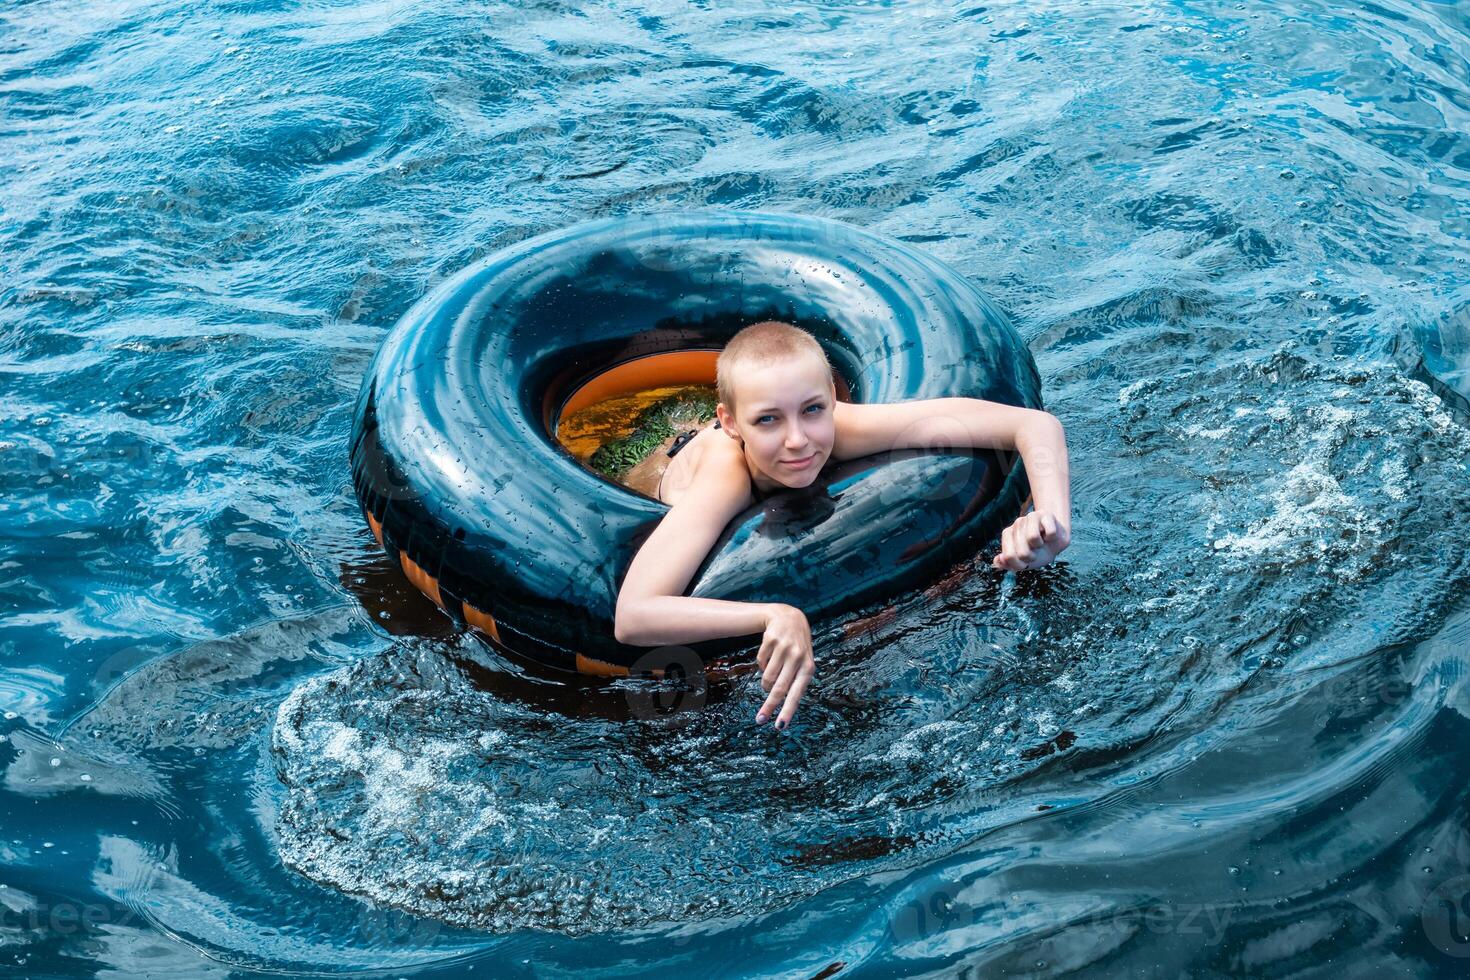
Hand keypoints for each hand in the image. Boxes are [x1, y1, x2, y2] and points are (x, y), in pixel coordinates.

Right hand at [754, 604, 814, 730]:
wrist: (789, 617)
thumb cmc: (797, 647)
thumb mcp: (803, 662)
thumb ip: (795, 681)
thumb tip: (783, 704)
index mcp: (808, 667)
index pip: (797, 694)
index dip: (788, 711)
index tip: (779, 726)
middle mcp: (798, 657)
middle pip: (779, 689)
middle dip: (769, 707)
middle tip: (760, 720)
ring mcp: (784, 648)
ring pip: (767, 677)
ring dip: (766, 681)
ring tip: (771, 673)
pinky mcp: (771, 640)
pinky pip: (760, 662)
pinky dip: (762, 664)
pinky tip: (770, 655)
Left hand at [991, 510, 1070, 570]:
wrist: (1055, 540)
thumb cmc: (1036, 551)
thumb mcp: (1021, 561)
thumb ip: (1007, 563)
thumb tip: (998, 561)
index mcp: (1007, 534)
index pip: (1008, 557)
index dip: (1019, 565)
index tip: (1025, 562)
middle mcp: (1017, 523)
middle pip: (1022, 552)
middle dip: (1031, 557)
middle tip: (1034, 552)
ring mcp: (1031, 517)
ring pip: (1033, 538)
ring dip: (1040, 546)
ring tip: (1041, 542)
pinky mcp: (1046, 515)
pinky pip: (1050, 532)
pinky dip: (1052, 538)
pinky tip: (1049, 536)